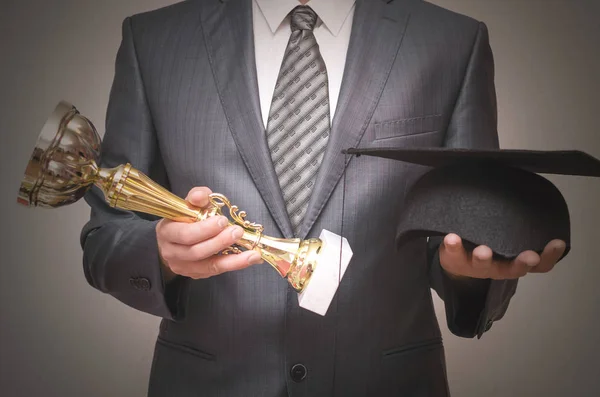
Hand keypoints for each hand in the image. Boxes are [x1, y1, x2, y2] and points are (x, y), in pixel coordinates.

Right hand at [156, 187, 263, 280]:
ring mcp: (183, 267)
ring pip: (209, 266)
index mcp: (167, 232)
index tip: (223, 220)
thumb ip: (196, 197)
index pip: (185, 234)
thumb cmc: (184, 219)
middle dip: (220, 242)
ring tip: (252, 254)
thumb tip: (203, 196)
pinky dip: (235, 265)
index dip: (205, 229)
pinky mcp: (195, 274)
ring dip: (233, 260)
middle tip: (238, 232)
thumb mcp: (188, 204)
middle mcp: (172, 252)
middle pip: (197, 252)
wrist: (174, 239)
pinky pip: (216, 271)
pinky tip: (250, 258)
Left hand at [439, 233, 566, 279]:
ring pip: (482, 265)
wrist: (456, 262)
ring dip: (484, 258)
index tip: (558, 242)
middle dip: (522, 263)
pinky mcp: (455, 259)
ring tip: (483, 250)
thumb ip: (519, 227)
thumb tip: (533, 196)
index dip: (550, 256)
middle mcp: (498, 267)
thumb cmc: (489, 244)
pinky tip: (452, 237)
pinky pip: (454, 254)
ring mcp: (476, 266)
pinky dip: (453, 246)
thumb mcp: (507, 240)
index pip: (539, 264)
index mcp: (515, 263)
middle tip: (530, 256)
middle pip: (513, 269)